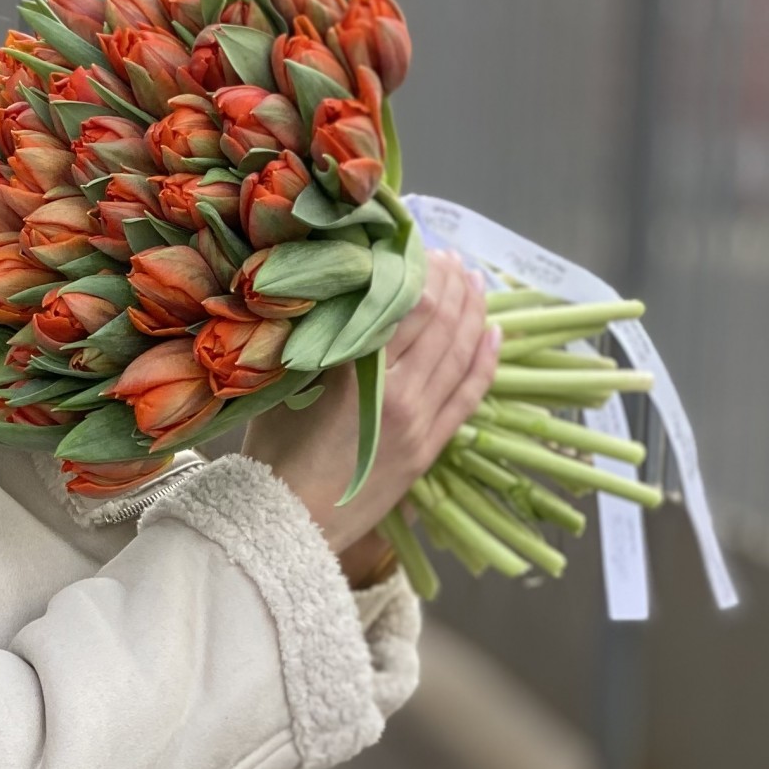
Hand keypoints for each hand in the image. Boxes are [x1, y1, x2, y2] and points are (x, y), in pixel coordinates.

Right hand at [241, 249, 500, 561]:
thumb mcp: (287, 385)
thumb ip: (321, 343)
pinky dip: (486, 359)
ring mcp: (422, 423)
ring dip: (472, 310)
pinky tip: (494, 333)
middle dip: (448, 281)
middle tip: (446, 255)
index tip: (414, 243)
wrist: (288, 524)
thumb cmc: (273, 454)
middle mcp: (401, 394)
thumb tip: (342, 299)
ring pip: (462, 352)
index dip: (415, 268)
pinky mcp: (431, 448)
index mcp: (361, 374)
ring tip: (472, 279)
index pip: (404, 304)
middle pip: (440, 321)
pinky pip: (470, 394)